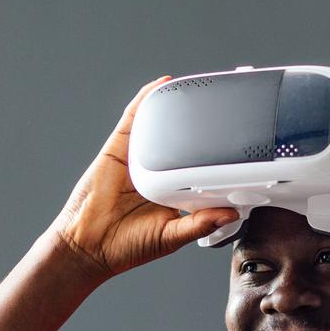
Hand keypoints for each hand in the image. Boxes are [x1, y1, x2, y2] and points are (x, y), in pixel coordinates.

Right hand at [52, 78, 238, 278]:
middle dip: (201, 128)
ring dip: (178, 108)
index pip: (199, 168)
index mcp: (173, 191)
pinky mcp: (119, 148)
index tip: (239, 145)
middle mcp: (157, 172)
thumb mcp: (172, 236)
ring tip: (200, 92)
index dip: (216, 156)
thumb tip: (231, 214)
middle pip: (182, 143)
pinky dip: (147, 100)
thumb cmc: (127, 245)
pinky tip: (162, 85)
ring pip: (161, 126)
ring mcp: (137, 158)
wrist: (90, 246)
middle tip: (225, 112)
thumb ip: (200, 224)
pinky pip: (133, 118)